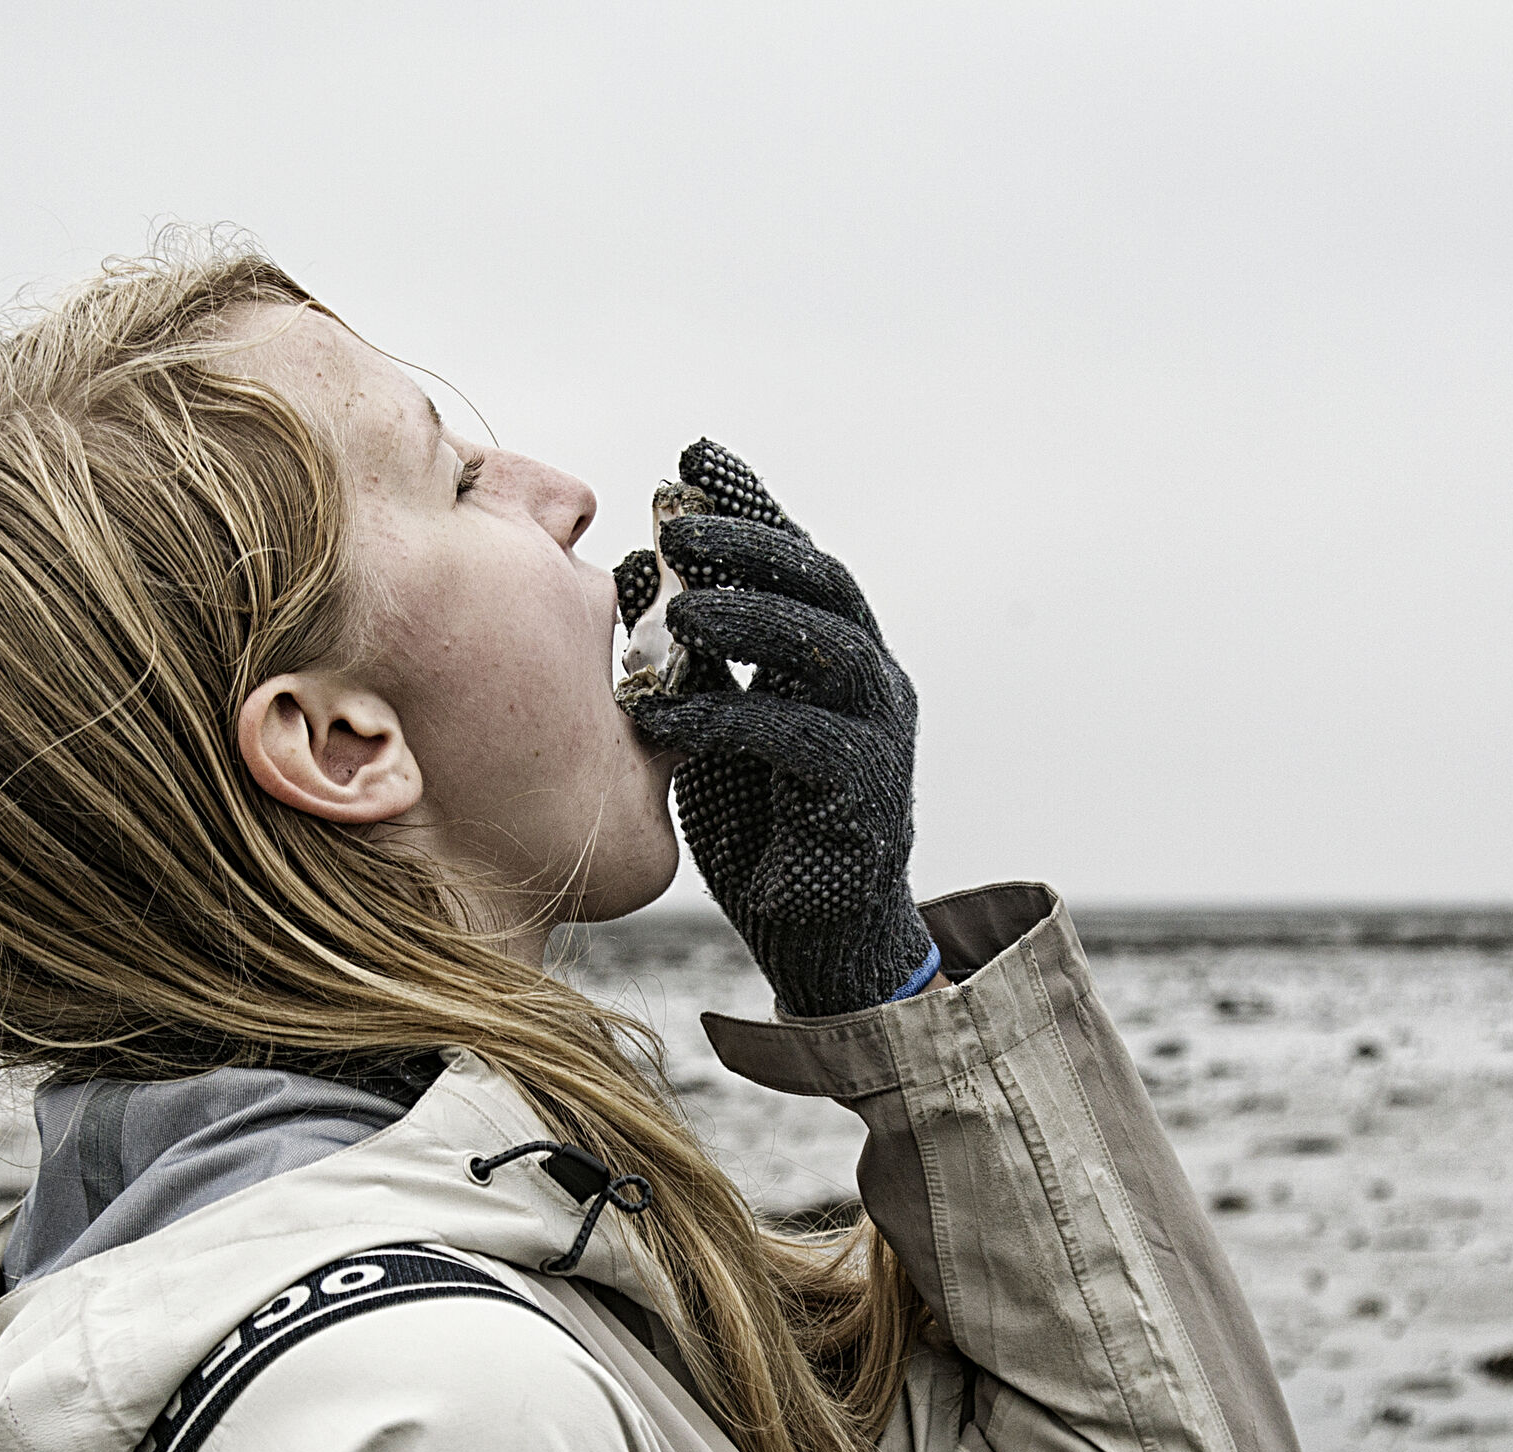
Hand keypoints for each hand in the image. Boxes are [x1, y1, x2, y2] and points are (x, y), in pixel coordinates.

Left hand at [619, 441, 930, 1016]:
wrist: (815, 935)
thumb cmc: (762, 824)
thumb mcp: (713, 723)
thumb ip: (692, 657)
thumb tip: (634, 572)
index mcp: (835, 653)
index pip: (797, 558)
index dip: (753, 504)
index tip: (696, 456)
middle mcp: (869, 680)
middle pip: (824, 584)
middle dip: (751, 545)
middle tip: (676, 526)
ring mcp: (877, 734)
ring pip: (827, 649)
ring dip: (752, 618)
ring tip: (680, 610)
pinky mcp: (862, 796)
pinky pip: (798, 739)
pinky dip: (728, 718)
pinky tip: (660, 714)